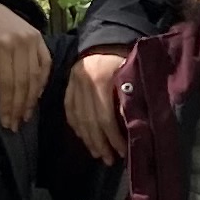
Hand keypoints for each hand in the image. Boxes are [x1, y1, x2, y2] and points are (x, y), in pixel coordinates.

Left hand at [0, 0, 49, 129]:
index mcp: (3, 45)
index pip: (7, 82)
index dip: (7, 104)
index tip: (5, 121)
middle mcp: (22, 43)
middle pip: (23, 83)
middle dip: (19, 107)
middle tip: (15, 125)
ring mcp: (34, 41)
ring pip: (36, 77)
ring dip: (31, 100)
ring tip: (25, 116)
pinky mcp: (41, 40)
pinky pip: (46, 65)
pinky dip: (42, 83)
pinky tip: (35, 97)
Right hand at [64, 49, 133, 165]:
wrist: (105, 39)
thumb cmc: (125, 58)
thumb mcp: (132, 73)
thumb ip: (131, 97)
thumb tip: (133, 125)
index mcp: (100, 78)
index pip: (105, 116)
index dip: (114, 137)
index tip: (122, 151)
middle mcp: (83, 82)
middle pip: (90, 121)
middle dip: (101, 143)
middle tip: (109, 160)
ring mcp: (73, 83)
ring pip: (78, 118)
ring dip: (88, 140)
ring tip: (98, 154)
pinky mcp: (67, 85)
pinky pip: (69, 111)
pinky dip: (76, 127)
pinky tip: (84, 139)